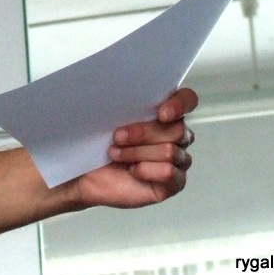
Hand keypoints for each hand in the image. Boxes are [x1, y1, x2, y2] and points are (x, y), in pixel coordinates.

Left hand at [71, 87, 198, 209]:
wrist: (86, 175)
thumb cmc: (97, 143)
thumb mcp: (105, 119)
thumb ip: (120, 105)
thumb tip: (119, 92)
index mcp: (164, 113)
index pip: (187, 100)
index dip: (179, 104)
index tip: (160, 113)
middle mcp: (176, 135)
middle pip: (177, 129)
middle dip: (143, 132)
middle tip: (117, 136)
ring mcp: (177, 160)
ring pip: (170, 151)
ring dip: (137, 152)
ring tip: (115, 154)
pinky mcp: (174, 183)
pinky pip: (169, 173)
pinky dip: (147, 170)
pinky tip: (132, 170)